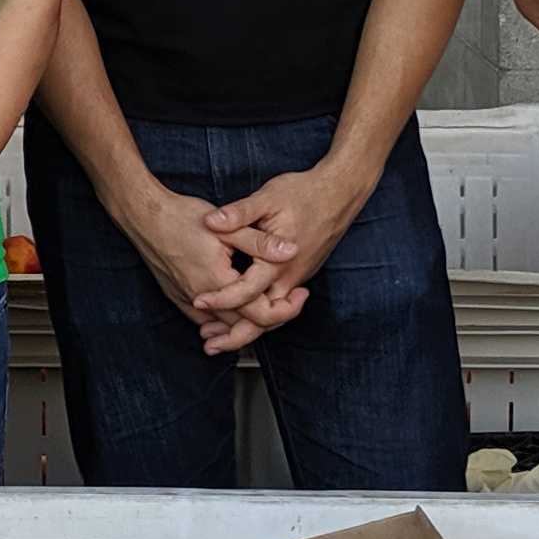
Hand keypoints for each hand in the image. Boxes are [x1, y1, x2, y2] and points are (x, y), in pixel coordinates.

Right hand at [117, 182, 303, 355]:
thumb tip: (291, 251)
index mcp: (219, 283)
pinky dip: (224, 320)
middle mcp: (202, 299)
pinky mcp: (176, 297)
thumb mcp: (228, 228)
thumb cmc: (182, 217)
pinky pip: (205, 320)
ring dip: (248, 321)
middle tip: (294, 300)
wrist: (143, 216)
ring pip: (224, 326)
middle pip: (245, 326)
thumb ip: (260, 243)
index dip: (288, 308)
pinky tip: (235, 308)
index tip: (302, 294)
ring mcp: (186, 301)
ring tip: (271, 304)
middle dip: (273, 317)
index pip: (261, 314)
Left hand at [196, 160, 374, 327]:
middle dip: (235, 336)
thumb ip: (239, 213)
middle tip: (209, 345)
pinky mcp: (298, 274)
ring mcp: (296, 278)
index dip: (220, 299)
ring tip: (218, 336)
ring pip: (271, 314)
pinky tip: (240, 313)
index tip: (198, 301)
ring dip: (246, 328)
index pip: (246, 291)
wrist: (340, 193)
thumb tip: (211, 221)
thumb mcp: (267, 197)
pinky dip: (257, 314)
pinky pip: (276, 303)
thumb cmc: (304, 193)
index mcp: (279, 261)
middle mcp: (289, 276)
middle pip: (263, 319)